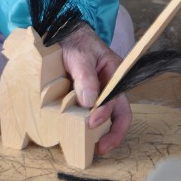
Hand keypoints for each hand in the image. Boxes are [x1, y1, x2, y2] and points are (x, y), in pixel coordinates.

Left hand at [60, 23, 131, 152]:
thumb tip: (89, 102)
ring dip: (100, 130)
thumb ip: (85, 76)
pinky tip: (77, 129)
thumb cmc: (74, 40)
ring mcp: (99, 90)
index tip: (92, 122)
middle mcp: (110, 84)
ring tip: (90, 145)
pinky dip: (86, 122)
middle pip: (118, 112)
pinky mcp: (86, 95)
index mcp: (115, 72)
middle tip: (100, 148)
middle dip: (112, 133)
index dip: (107, 113)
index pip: (117, 98)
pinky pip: (90, 112)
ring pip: (106, 115)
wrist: (62, 32)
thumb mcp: (78, 55)